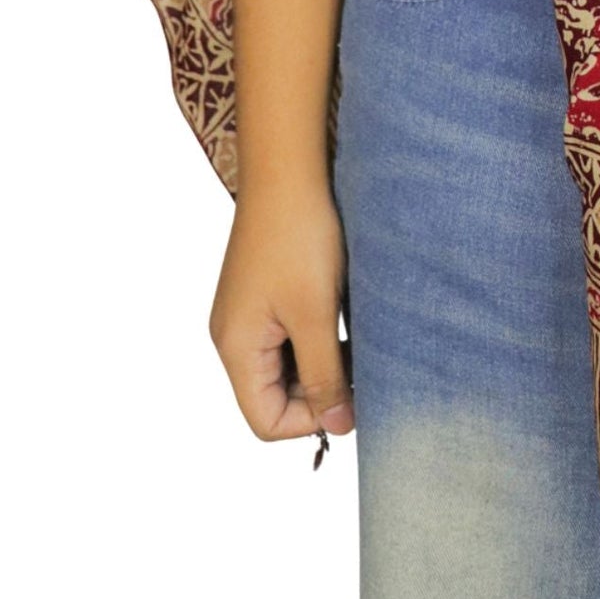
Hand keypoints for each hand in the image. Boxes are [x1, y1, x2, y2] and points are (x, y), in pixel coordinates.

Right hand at [209, 180, 354, 447]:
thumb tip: (336, 427)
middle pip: (274, 396)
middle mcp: (234, 336)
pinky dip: (319, 337)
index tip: (353, 395)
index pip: (266, 420)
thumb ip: (324, 374)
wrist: (289, 171)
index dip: (311, 420)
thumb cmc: (299, 238)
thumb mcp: (316, 314)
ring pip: (286, 365)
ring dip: (323, 362)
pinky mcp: (266, 293)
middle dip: (320, 391)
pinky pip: (290, 335)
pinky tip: (348, 317)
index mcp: (236, 348)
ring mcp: (248, 313)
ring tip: (360, 341)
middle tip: (364, 368)